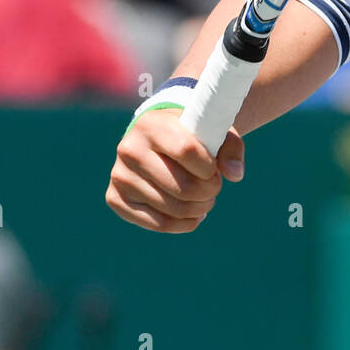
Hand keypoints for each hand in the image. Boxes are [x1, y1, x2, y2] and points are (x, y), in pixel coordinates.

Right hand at [105, 108, 244, 233]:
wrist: (158, 139)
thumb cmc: (192, 134)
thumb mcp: (214, 131)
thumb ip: (231, 148)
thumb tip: (235, 174)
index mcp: (152, 124)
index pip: (187, 150)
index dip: (209, 168)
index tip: (215, 170)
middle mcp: (129, 148)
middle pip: (182, 186)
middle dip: (208, 192)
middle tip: (214, 188)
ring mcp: (119, 175)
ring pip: (172, 208)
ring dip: (199, 209)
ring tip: (205, 200)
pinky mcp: (115, 198)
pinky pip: (157, 224)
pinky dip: (183, 224)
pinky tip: (193, 215)